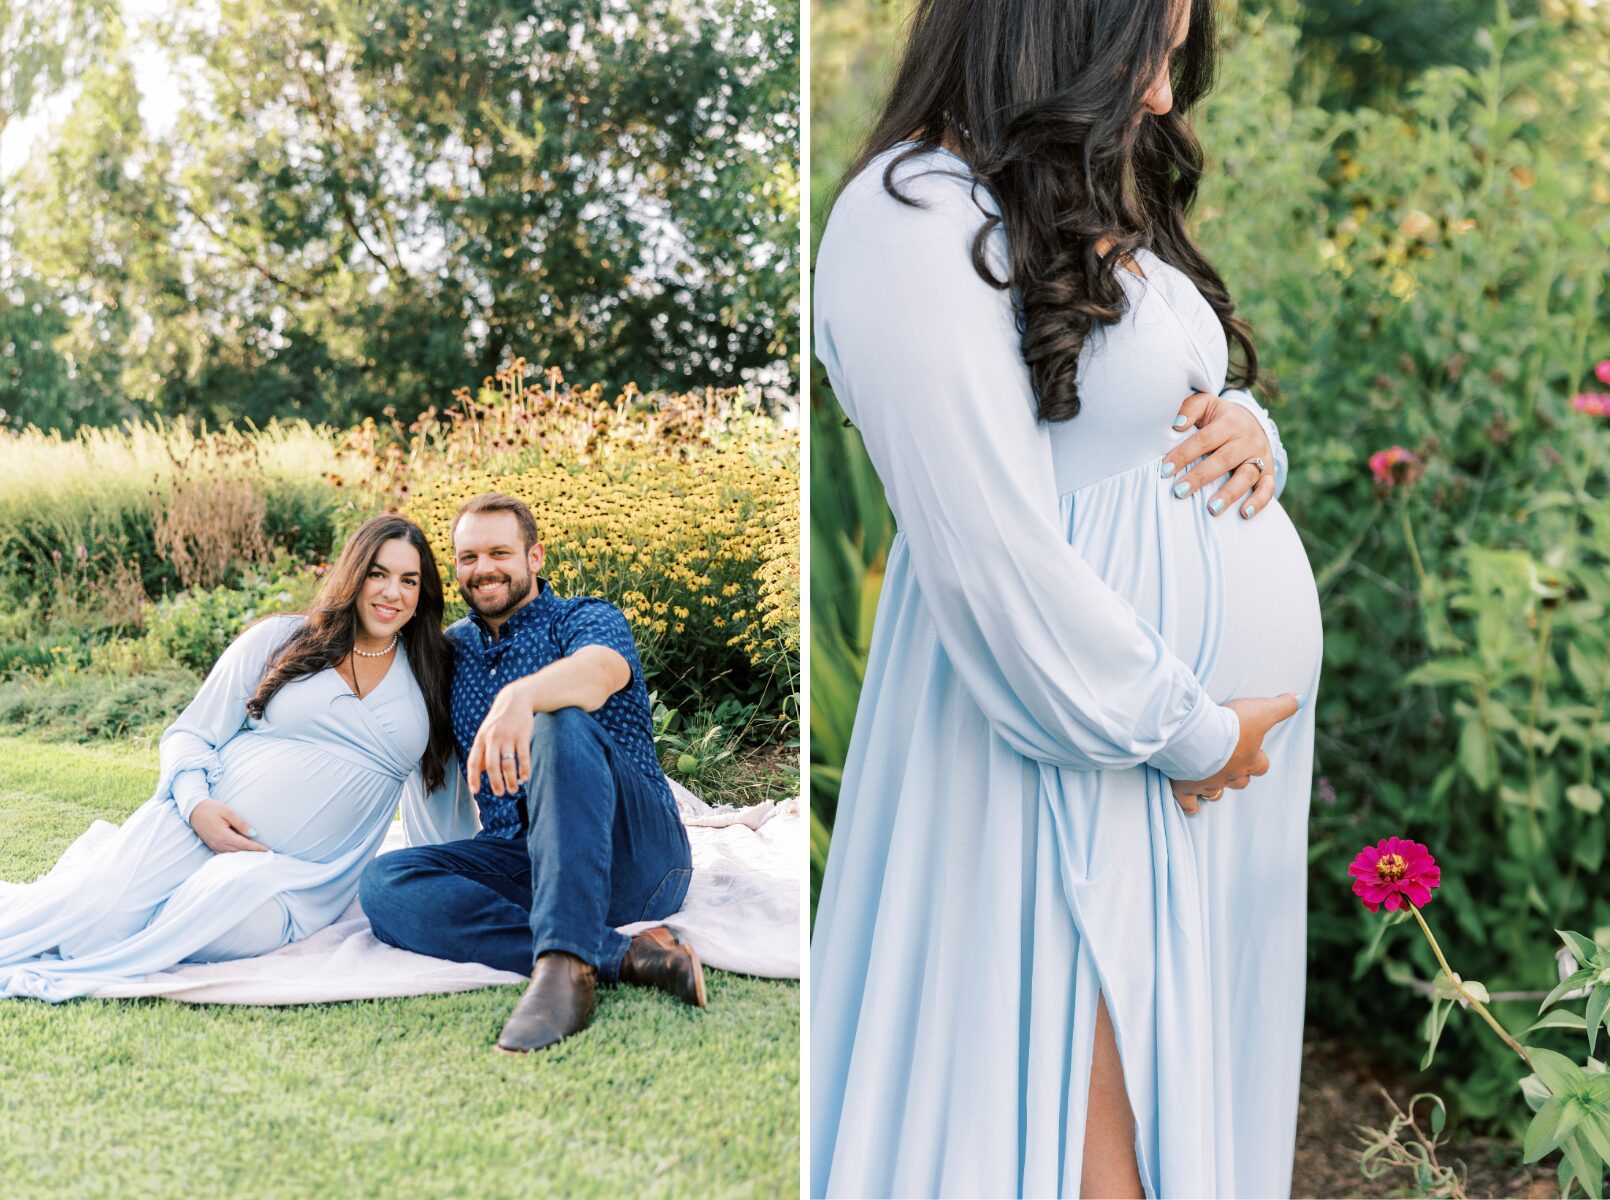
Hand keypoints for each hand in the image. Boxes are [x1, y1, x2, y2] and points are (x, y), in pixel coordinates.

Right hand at [188, 799, 268, 852]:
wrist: (193, 810)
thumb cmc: (211, 808)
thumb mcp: (228, 811)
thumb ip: (241, 823)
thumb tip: (253, 833)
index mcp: (223, 835)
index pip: (244, 845)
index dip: (257, 848)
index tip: (268, 850)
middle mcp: (218, 844)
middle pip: (240, 852)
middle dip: (253, 854)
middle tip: (267, 855)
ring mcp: (214, 846)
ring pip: (233, 854)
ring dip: (245, 856)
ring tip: (258, 856)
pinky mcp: (212, 845)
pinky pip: (226, 853)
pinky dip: (236, 855)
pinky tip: (243, 854)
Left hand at [466, 679, 534, 796]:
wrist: (515, 699)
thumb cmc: (499, 721)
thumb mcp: (486, 733)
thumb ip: (482, 752)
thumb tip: (479, 773)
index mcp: (481, 739)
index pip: (474, 761)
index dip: (473, 777)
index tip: (475, 791)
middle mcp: (493, 738)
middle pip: (492, 766)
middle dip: (495, 783)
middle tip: (500, 794)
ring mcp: (508, 736)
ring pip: (508, 764)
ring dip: (511, 780)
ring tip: (513, 789)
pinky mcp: (522, 734)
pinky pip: (523, 756)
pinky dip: (524, 769)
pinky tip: (525, 778)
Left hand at [1162, 392, 1276, 519]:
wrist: (1252, 420)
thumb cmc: (1218, 417)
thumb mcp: (1206, 405)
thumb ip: (1189, 409)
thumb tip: (1176, 424)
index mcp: (1229, 422)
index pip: (1204, 439)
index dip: (1184, 454)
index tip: (1165, 470)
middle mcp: (1247, 439)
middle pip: (1224, 459)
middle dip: (1201, 477)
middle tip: (1179, 492)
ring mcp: (1260, 455)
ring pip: (1246, 475)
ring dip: (1229, 493)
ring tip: (1211, 509)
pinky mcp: (1269, 471)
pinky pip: (1268, 487)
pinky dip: (1259, 501)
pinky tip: (1244, 513)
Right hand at [1169, 693, 1301, 814]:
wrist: (1196, 735)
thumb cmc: (1230, 724)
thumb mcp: (1261, 711)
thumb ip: (1281, 706)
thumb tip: (1300, 698)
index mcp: (1248, 760)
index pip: (1261, 765)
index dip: (1259, 760)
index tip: (1254, 751)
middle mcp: (1231, 775)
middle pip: (1240, 781)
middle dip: (1238, 774)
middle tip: (1230, 762)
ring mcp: (1208, 783)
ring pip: (1217, 792)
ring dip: (1216, 788)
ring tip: (1211, 780)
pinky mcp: (1186, 787)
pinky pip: (1190, 803)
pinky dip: (1191, 805)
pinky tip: (1192, 806)